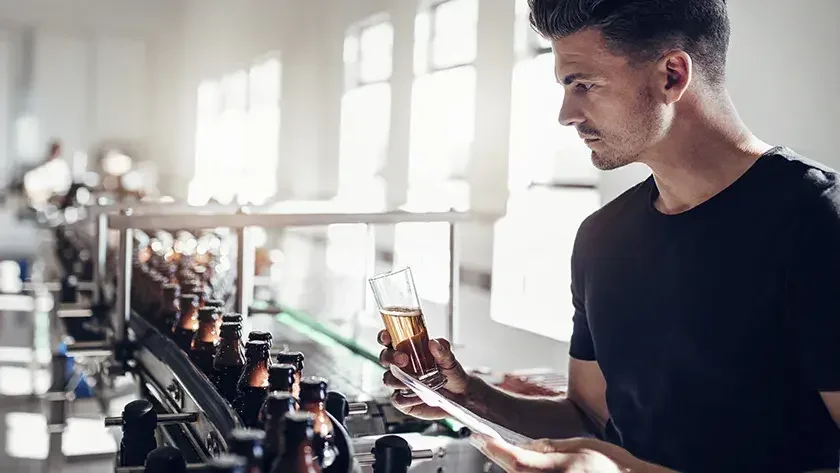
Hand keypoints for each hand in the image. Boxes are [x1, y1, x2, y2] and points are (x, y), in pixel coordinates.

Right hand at [377, 330, 469, 419]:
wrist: (461, 395)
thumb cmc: (451, 374)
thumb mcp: (449, 359)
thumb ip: (442, 350)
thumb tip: (434, 343)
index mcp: (409, 351)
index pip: (390, 341)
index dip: (384, 337)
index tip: (387, 336)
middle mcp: (402, 367)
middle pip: (385, 359)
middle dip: (390, 357)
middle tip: (403, 359)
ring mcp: (401, 383)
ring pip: (388, 379)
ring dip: (397, 379)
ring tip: (414, 380)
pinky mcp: (404, 401)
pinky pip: (397, 399)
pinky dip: (406, 398)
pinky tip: (419, 395)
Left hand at [472, 434, 672, 472]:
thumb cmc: (611, 465)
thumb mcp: (579, 446)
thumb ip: (548, 447)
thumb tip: (523, 445)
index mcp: (561, 469)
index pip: (518, 461)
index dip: (496, 450)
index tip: (481, 439)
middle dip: (501, 458)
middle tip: (488, 443)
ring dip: (514, 467)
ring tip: (514, 455)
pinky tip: (528, 467)